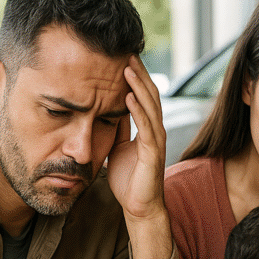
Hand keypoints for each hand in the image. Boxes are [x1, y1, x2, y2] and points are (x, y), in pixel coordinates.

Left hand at [106, 56, 166, 221]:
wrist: (138, 207)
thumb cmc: (128, 179)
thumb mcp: (117, 147)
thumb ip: (115, 129)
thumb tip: (102, 110)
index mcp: (147, 128)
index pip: (143, 95)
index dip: (134, 76)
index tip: (122, 56)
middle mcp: (155, 130)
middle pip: (150, 94)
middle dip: (139, 73)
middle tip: (127, 51)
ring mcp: (156, 140)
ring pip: (150, 106)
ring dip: (139, 85)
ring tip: (127, 67)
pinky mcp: (153, 153)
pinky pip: (146, 127)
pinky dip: (138, 110)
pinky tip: (129, 96)